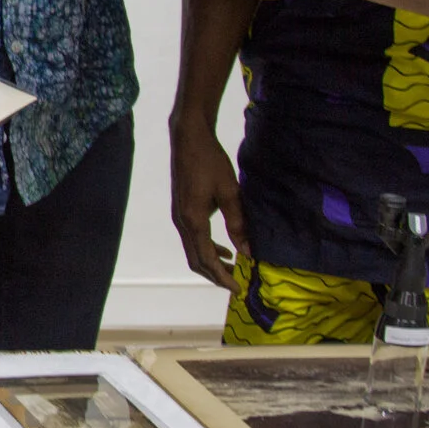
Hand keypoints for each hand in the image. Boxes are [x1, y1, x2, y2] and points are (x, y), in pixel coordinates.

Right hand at [170, 117, 248, 288]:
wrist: (188, 139)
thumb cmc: (210, 162)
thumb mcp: (230, 192)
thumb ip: (238, 223)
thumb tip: (248, 251)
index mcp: (193, 220)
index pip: (206, 258)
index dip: (221, 276)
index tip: (237, 288)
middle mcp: (182, 222)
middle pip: (195, 260)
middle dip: (214, 274)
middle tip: (235, 284)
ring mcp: (179, 216)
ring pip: (193, 250)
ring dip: (211, 262)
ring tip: (232, 267)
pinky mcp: (182, 209)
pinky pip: (193, 238)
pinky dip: (207, 248)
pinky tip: (224, 247)